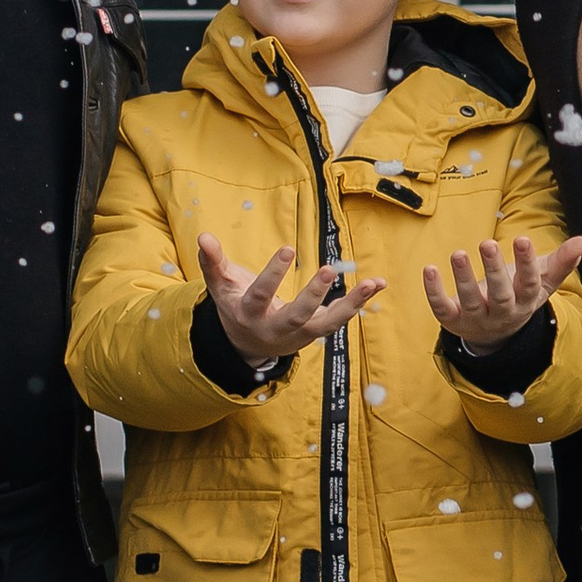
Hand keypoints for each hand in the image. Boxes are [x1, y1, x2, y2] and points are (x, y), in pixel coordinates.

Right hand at [197, 229, 384, 366]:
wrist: (248, 345)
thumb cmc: (236, 305)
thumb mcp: (221, 286)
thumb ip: (212, 261)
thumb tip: (203, 235)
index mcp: (249, 314)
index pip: (260, 296)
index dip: (273, 275)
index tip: (287, 249)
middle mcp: (275, 328)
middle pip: (296, 316)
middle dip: (313, 295)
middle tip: (329, 270)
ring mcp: (299, 334)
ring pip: (327, 324)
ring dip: (351, 304)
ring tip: (372, 283)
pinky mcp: (316, 332)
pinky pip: (340, 319)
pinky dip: (359, 302)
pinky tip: (378, 284)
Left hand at [422, 232, 581, 349]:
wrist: (493, 333)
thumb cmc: (519, 295)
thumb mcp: (542, 281)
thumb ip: (562, 261)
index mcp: (525, 302)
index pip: (529, 284)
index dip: (527, 263)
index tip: (522, 239)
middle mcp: (502, 314)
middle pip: (501, 295)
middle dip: (494, 270)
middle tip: (488, 242)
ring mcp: (477, 319)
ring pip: (471, 301)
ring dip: (464, 278)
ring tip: (459, 253)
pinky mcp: (453, 320)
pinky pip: (443, 308)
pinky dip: (434, 291)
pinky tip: (429, 269)